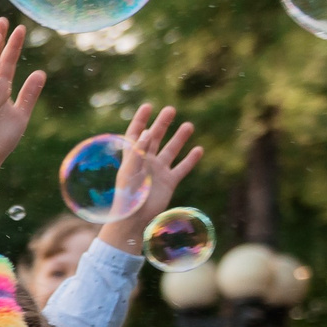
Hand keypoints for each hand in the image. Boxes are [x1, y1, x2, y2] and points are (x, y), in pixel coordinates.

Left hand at [97, 105, 202, 253]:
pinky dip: (190, 160)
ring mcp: (158, 171)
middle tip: (170, 110)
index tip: (148, 106)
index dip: (140, 119)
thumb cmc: (127, 197)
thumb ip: (137, 152)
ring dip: (179, 138)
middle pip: (154, 138)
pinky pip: (182, 168)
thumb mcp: (130, 172)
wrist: (134, 220)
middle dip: (162, 124)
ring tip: (188, 125)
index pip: (136, 134)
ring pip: (171, 150)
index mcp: (133, 157)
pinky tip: (199, 150)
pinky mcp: (169, 182)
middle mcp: (146, 162)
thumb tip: (147, 132)